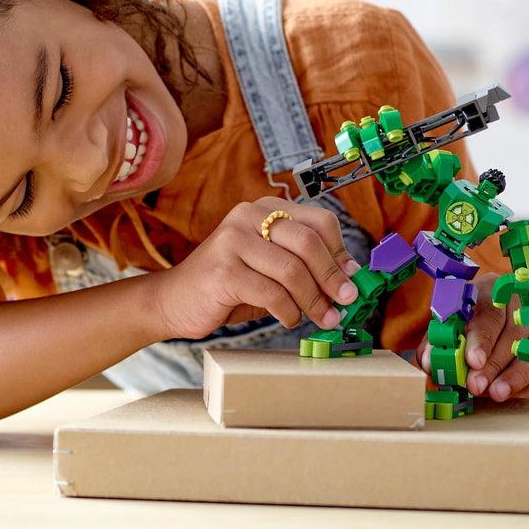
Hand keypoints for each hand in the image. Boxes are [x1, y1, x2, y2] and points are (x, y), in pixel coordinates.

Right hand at [152, 198, 362, 340]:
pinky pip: (271, 293)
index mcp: (265, 208)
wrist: (176, 300)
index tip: (352, 278)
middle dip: (332, 277)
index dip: (340, 251)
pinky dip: (289, 312)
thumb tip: (349, 278)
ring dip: (314, 301)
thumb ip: (303, 265)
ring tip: (322, 318)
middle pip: (309, 242)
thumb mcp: (270, 267)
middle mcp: (248, 216)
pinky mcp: (223, 270)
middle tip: (345, 302)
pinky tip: (290, 319)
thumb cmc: (231, 285)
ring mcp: (233, 240)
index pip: (319, 221)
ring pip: (292, 270)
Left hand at [416, 271, 528, 400]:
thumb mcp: (452, 326)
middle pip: (512, 334)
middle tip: (477, 387)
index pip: (489, 312)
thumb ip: (439, 343)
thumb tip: (428, 361)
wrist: (501, 316)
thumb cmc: (470, 322)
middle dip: (493, 365)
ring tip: (498, 393)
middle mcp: (522, 300)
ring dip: (518, 374)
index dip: (481, 338)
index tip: (472, 362)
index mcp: (492, 289)